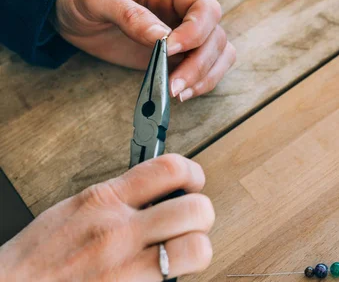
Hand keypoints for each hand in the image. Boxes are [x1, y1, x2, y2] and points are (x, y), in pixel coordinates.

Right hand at [0, 154, 214, 281]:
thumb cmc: (37, 258)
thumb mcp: (74, 211)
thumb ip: (117, 200)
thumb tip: (156, 194)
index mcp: (104, 200)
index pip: (169, 169)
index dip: (193, 172)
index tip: (193, 182)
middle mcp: (119, 231)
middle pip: (196, 209)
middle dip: (201, 215)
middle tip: (191, 223)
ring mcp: (127, 267)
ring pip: (197, 249)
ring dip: (196, 249)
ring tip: (183, 252)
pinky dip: (173, 279)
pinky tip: (157, 277)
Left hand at [54, 0, 235, 101]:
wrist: (73, 12)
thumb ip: (129, 14)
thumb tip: (162, 37)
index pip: (205, 8)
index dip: (196, 32)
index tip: (169, 50)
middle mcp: (184, 9)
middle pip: (216, 36)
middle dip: (199, 64)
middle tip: (172, 86)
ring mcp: (186, 32)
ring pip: (220, 53)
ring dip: (205, 76)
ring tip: (177, 93)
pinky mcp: (181, 54)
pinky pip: (209, 67)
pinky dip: (202, 83)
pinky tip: (180, 93)